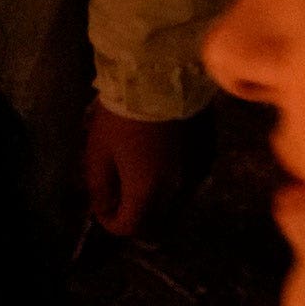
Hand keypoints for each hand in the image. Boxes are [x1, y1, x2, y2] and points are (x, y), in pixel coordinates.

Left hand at [83, 102, 207, 238]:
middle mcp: (174, 189)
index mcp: (146, 191)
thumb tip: (102, 208)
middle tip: (115, 193)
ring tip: (134, 174)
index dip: (110, 222)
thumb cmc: (121, 116)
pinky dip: (169, 179)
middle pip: (152, 218)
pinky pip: (186, 179)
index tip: (100, 207)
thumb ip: (99, 187)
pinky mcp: (206, 154)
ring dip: (152, 198)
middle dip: (132, 213)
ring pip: (171, 200)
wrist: (160, 78)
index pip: (129, 226)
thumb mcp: (98, 151)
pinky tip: (157, 160)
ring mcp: (194, 172)